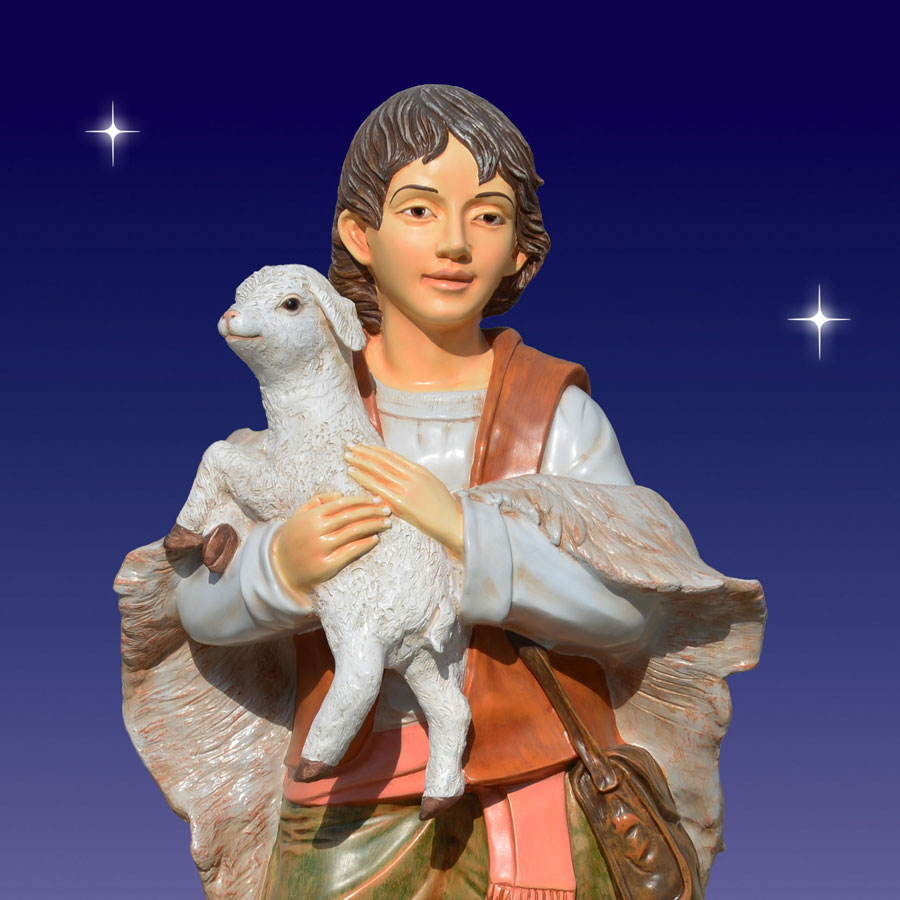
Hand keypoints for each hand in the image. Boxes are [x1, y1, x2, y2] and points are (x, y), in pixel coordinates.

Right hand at [273, 493, 391, 593]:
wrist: (281, 568)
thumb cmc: (295, 537)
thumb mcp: (301, 514)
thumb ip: (319, 500)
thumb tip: (341, 495)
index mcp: (312, 516)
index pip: (343, 504)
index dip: (363, 501)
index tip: (378, 499)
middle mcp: (316, 530)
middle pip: (351, 517)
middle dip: (373, 512)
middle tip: (387, 510)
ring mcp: (321, 548)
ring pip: (353, 532)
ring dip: (373, 526)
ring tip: (386, 523)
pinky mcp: (326, 566)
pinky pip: (350, 552)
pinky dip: (365, 544)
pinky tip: (375, 538)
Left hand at [345, 444, 463, 558]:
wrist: (454, 524)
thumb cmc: (444, 509)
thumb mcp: (432, 487)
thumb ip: (416, 479)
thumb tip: (400, 475)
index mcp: (420, 470)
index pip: (392, 456)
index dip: (375, 449)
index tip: (363, 445)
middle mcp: (412, 475)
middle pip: (383, 459)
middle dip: (364, 451)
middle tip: (349, 446)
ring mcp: (407, 488)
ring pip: (378, 469)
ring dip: (360, 461)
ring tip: (347, 456)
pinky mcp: (401, 502)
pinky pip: (377, 487)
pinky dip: (362, 477)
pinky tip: (351, 472)